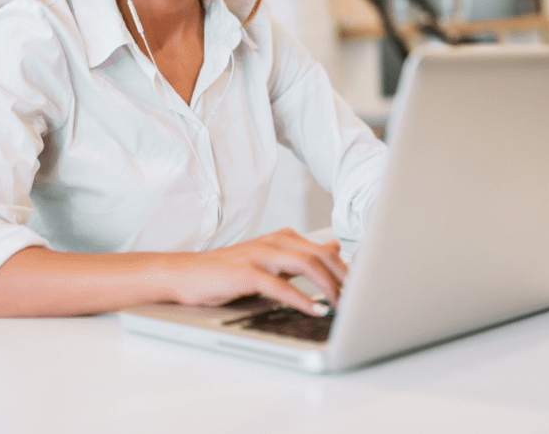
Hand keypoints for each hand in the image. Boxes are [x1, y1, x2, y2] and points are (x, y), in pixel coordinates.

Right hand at [164, 229, 347, 316]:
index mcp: (281, 238)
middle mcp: (273, 242)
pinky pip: (279, 285)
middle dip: (343, 277)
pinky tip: (314, 310)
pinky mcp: (245, 273)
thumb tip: (335, 248)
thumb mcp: (269, 259)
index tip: (362, 287)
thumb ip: (301, 254)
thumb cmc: (227, 271)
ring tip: (341, 305)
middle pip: (320, 255)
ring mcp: (259, 256)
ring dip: (328, 286)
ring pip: (305, 264)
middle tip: (358, 298)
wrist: (186, 274)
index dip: (346, 268)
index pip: (323, 249)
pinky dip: (300, 299)